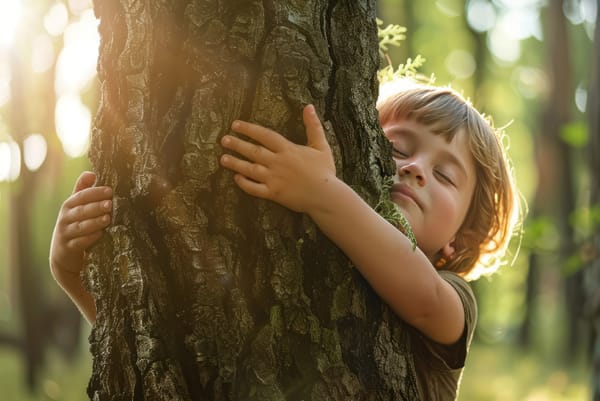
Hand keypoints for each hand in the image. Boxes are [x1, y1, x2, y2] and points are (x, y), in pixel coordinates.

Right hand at [50, 171, 111, 276]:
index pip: (81, 196)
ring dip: (94, 222)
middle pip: (81, 211)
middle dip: (96, 206)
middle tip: (111, 204)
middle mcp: (65, 218)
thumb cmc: (74, 225)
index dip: (95, 193)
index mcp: (69, 206)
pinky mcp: (68, 248)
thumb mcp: (76, 207)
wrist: (63, 254)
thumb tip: (91, 173)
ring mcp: (65, 233)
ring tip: (108, 218)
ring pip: (80, 227)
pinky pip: (79, 243)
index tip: (110, 190)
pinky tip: (100, 235)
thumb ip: (83, 190)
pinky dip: (89, 239)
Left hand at [220, 104, 335, 213]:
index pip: (264, 135)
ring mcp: (274, 178)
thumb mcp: (321, 145)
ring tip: (223, 158)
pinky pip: (254, 188)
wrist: (326, 196)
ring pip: (250, 169)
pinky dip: (244, 183)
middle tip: (224, 140)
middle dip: (237, 145)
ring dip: (235, 163)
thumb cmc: (325, 171)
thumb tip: (308, 106)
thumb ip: (313, 126)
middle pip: (253, 151)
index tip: (235, 125)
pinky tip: (236, 178)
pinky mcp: (274, 193)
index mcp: (288, 149)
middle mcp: (278, 162)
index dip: (249, 129)